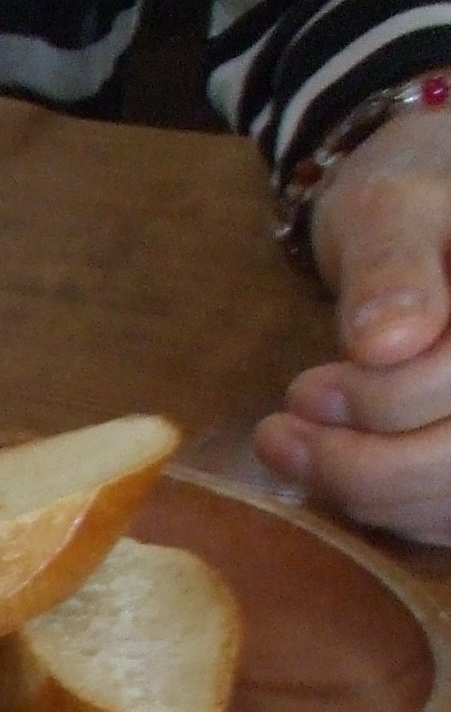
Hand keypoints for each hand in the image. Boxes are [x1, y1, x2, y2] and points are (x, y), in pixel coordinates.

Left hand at [254, 100, 450, 538]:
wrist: (429, 219)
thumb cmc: (409, 201)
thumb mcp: (392, 205)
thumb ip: (391, 263)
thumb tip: (388, 339)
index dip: (385, 401)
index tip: (305, 387)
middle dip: (366, 464)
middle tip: (281, 431)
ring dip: (367, 494)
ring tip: (291, 445)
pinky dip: (392, 509)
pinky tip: (336, 470)